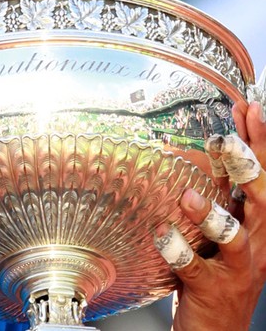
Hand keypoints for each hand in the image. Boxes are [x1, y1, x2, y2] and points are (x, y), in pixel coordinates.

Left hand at [154, 101, 265, 330]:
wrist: (219, 328)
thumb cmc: (217, 270)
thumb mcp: (224, 229)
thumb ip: (221, 192)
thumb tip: (211, 150)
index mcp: (258, 224)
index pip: (265, 176)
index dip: (261, 142)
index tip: (249, 107)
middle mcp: (255, 243)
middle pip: (263, 202)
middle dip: (248, 169)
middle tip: (226, 141)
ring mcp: (235, 268)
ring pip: (234, 238)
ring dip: (213, 215)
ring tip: (188, 195)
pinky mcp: (210, 289)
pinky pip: (194, 269)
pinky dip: (178, 250)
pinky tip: (161, 234)